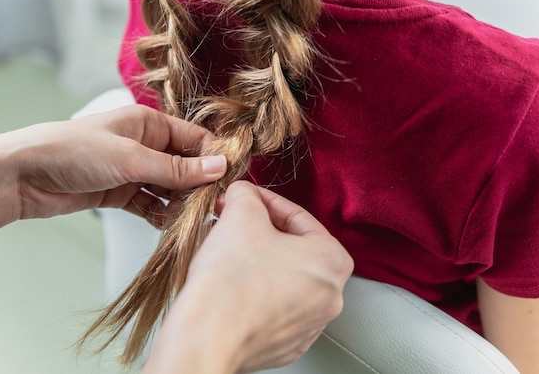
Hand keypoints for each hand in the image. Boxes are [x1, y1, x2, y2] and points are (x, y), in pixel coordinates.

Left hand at [0, 105, 226, 251]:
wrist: (20, 177)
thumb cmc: (72, 151)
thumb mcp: (130, 158)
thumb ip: (176, 168)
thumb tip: (220, 168)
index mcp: (149, 123)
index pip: (195, 139)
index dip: (214, 159)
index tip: (230, 182)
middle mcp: (145, 144)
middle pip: (185, 165)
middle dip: (198, 185)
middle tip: (213, 207)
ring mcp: (133, 170)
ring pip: (170, 187)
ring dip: (180, 203)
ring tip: (192, 220)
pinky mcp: (121, 193)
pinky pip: (151, 204)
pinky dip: (160, 215)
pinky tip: (168, 226)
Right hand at [144, 181, 353, 373]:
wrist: (206, 337)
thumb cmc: (231, 280)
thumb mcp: (241, 214)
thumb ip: (247, 194)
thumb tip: (244, 193)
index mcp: (333, 262)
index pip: (299, 218)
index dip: (265, 201)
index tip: (245, 198)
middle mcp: (331, 297)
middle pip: (293, 249)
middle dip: (261, 231)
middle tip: (234, 221)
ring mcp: (309, 325)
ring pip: (283, 279)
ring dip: (258, 260)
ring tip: (228, 250)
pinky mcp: (285, 346)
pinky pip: (272, 307)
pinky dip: (254, 293)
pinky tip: (231, 284)